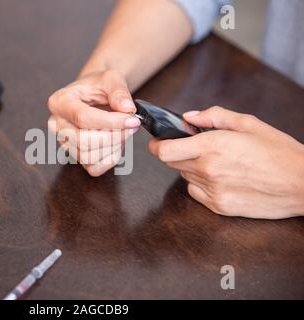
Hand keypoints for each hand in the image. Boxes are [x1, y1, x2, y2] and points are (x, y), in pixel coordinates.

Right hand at [47, 70, 140, 175]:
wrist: (93, 93)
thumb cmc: (98, 86)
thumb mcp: (110, 78)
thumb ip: (119, 92)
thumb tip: (128, 109)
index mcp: (60, 102)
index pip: (82, 118)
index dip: (110, 122)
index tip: (132, 120)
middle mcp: (57, 124)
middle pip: (83, 141)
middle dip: (113, 136)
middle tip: (131, 126)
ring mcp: (64, 142)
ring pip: (88, 157)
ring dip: (113, 147)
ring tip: (124, 132)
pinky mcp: (75, 155)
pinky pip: (92, 168)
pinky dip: (109, 160)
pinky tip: (116, 145)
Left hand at [149, 106, 303, 218]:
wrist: (303, 184)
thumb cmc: (279, 152)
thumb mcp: (249, 123)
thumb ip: (214, 116)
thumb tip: (189, 117)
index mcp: (213, 145)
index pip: (163, 150)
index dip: (156, 144)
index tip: (158, 140)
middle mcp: (208, 169)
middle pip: (170, 162)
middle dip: (174, 152)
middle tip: (190, 147)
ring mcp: (212, 190)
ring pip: (183, 176)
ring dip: (190, 167)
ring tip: (215, 162)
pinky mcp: (218, 206)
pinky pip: (195, 192)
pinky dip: (199, 184)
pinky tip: (219, 178)